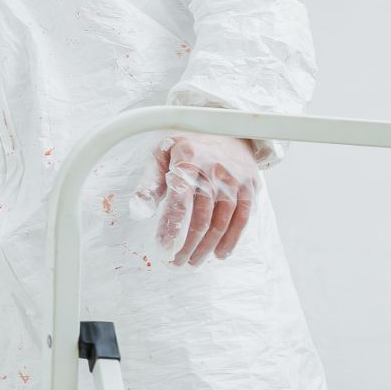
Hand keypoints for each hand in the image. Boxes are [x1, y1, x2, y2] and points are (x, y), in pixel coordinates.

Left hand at [135, 133, 259, 265]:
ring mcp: (235, 180)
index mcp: (188, 160)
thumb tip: (140, 209)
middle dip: (188, 244)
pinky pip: (243, 219)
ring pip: (222, 222)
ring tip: (194, 261)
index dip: (171, 226)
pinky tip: (220, 253)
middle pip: (202, 217)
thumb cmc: (188, 145)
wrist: (227, 127)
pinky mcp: (250, 187)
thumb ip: (150, 180)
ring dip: (207, 247)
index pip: (179, 198)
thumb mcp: (162, 153)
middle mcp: (214, 171)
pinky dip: (232, 239)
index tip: (163, 248)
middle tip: (176, 262)